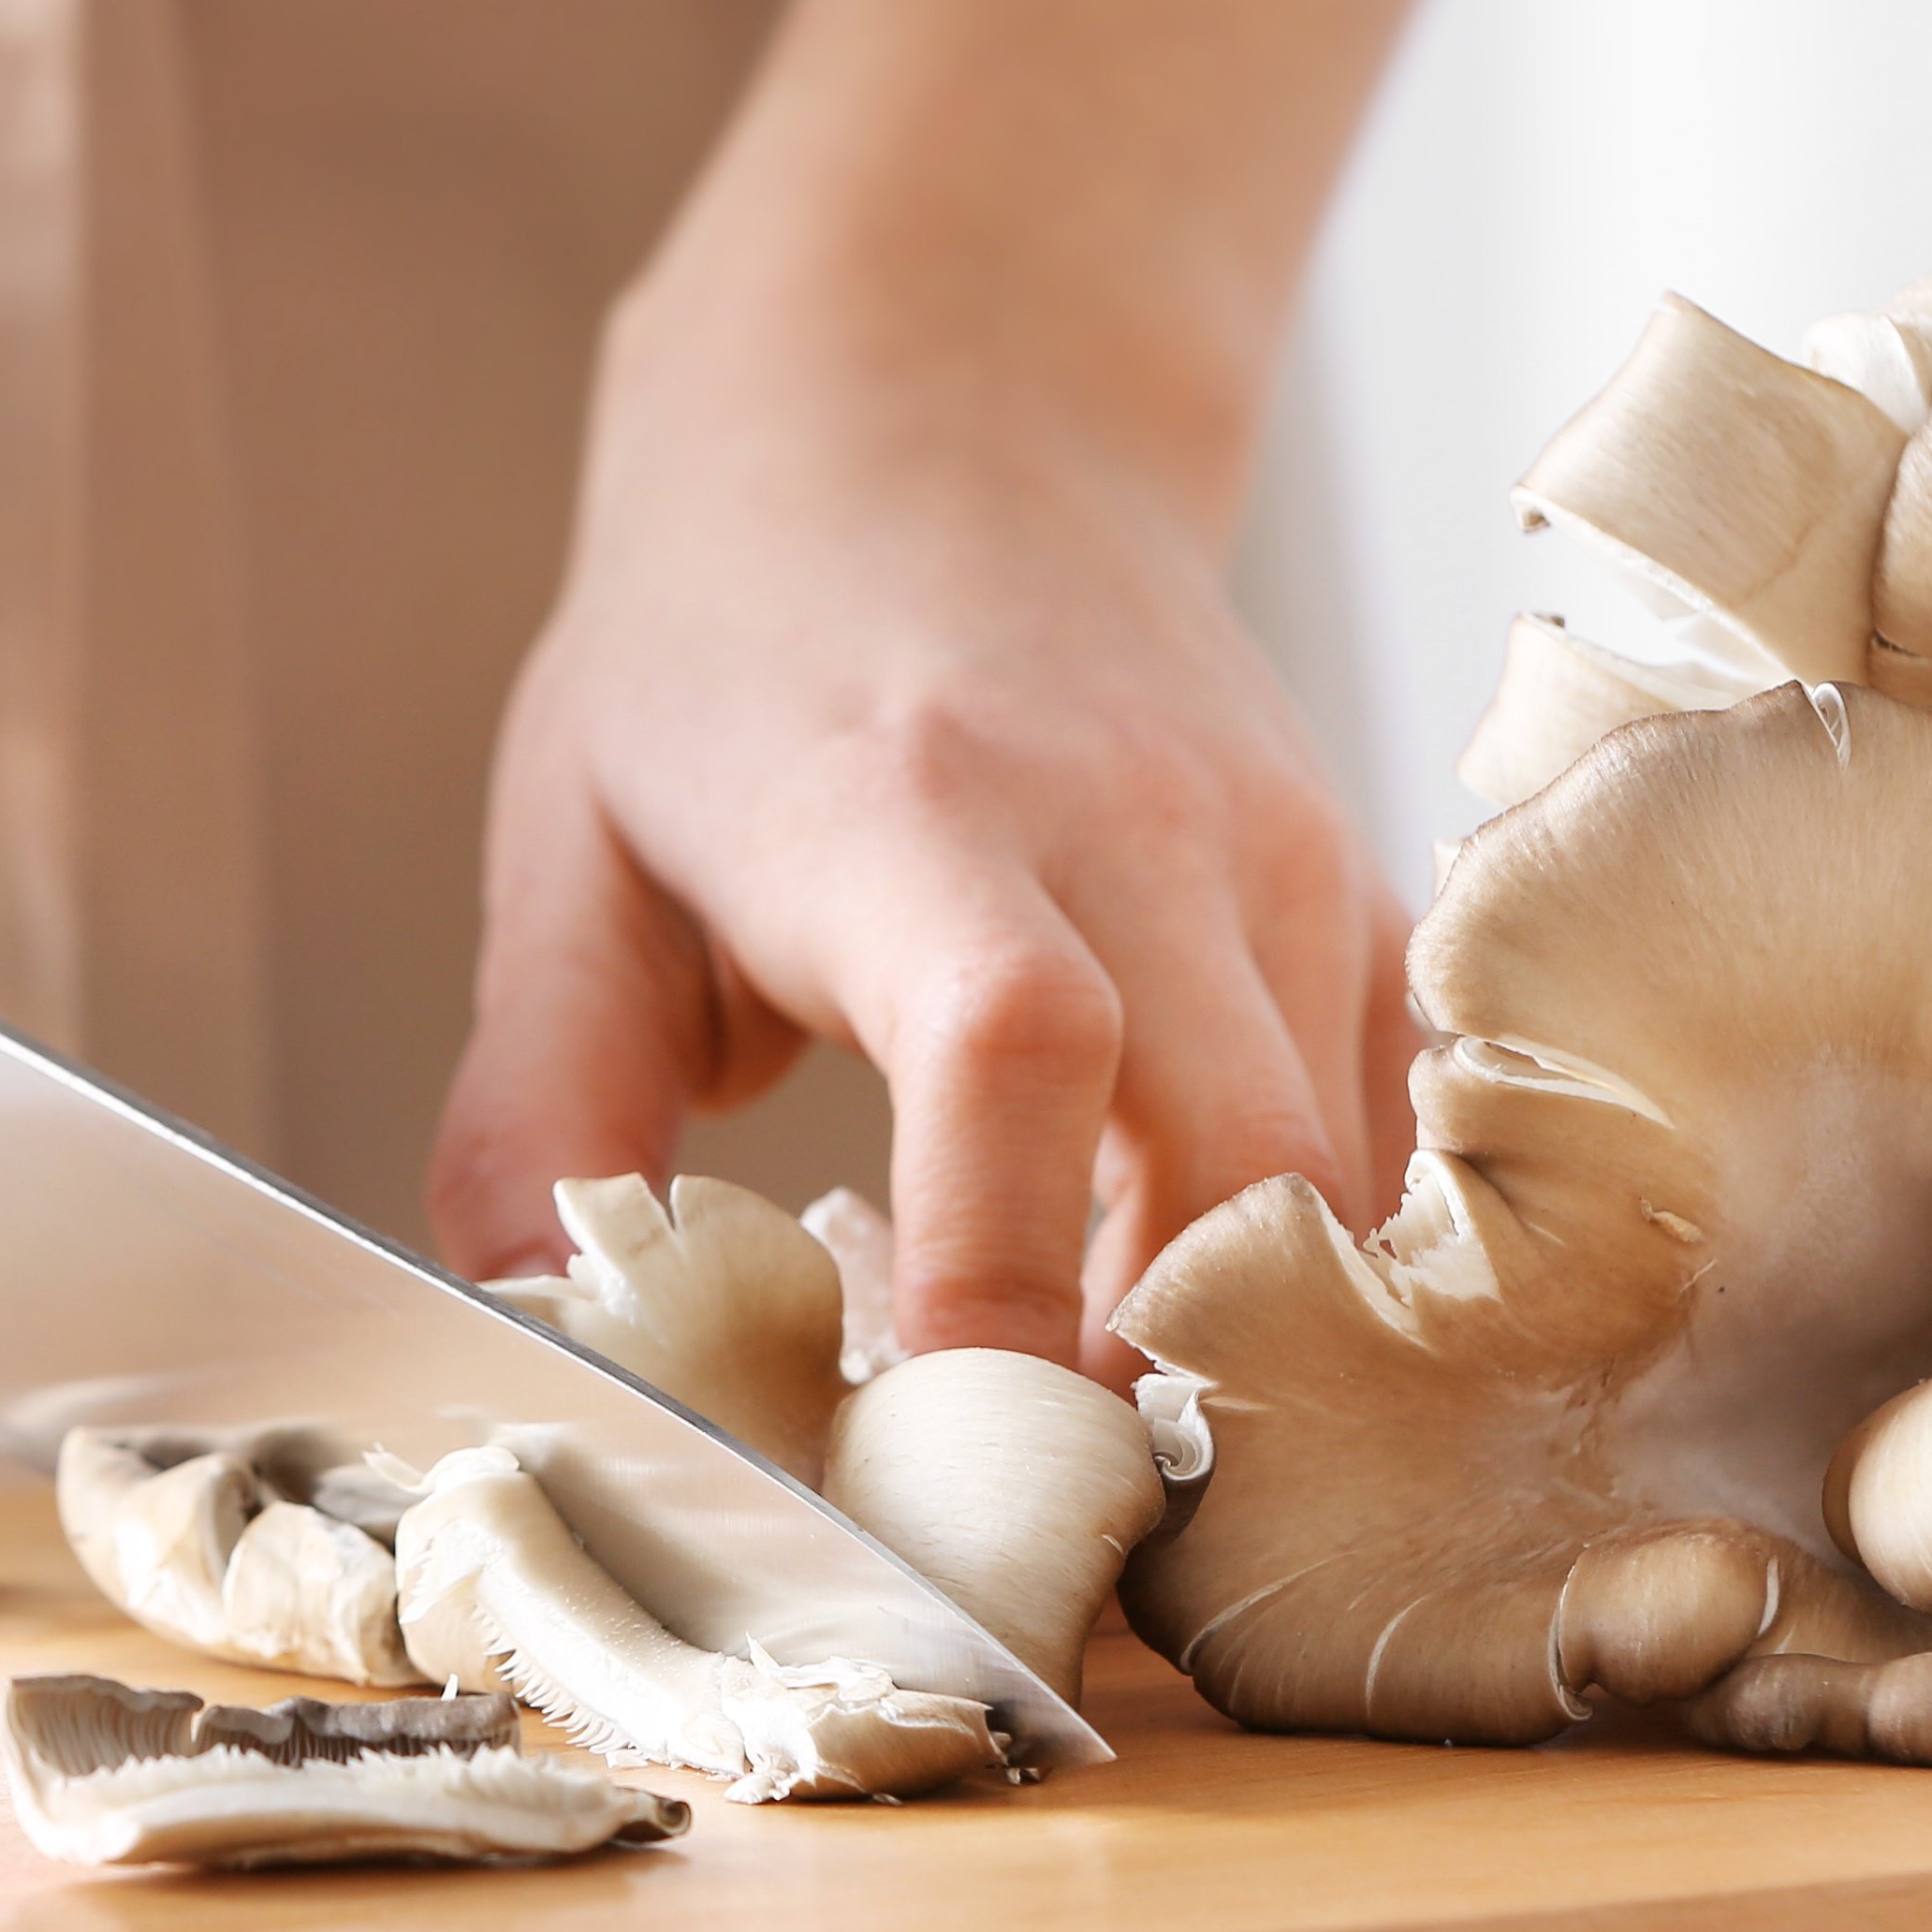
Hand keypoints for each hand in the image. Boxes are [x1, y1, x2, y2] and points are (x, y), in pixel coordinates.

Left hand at [430, 265, 1415, 1370]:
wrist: (944, 395)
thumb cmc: (730, 642)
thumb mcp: (572, 851)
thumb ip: (541, 1106)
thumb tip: (544, 1335)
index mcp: (911, 808)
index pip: (1019, 1048)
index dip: (1006, 1279)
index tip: (953, 1468)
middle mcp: (1139, 825)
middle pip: (1239, 1157)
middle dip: (1154, 1383)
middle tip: (1024, 1535)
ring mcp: (1281, 858)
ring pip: (1342, 1181)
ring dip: (1232, 1348)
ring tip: (1084, 1445)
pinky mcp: (1358, 899)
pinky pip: (1390, 1140)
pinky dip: (1307, 1272)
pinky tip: (1182, 1325)